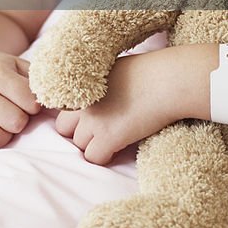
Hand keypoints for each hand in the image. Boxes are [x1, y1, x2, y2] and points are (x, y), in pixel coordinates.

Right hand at [0, 52, 40, 153]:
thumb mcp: (18, 66)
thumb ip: (39, 82)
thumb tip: (61, 105)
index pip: (29, 103)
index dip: (34, 105)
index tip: (28, 101)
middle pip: (15, 123)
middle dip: (20, 120)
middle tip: (14, 112)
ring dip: (3, 135)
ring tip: (1, 122)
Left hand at [54, 52, 178, 164]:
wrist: (166, 81)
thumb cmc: (149, 71)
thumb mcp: (113, 69)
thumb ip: (98, 84)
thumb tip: (97, 98)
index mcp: (81, 82)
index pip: (61, 106)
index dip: (76, 115)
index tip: (89, 118)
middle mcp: (81, 100)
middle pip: (63, 128)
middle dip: (79, 131)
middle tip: (99, 131)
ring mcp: (93, 119)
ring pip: (79, 145)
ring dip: (93, 144)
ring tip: (112, 139)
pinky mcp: (107, 137)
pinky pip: (93, 157)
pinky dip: (104, 157)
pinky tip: (117, 149)